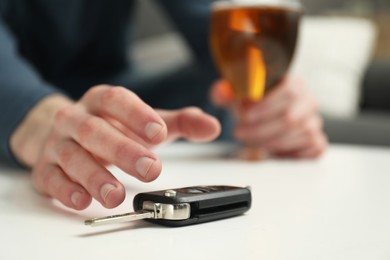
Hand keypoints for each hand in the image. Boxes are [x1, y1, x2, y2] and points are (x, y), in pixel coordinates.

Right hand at [10, 85, 220, 209]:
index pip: (116, 100)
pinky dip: (66, 190)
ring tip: (116, 195)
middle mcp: (76, 118)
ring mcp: (58, 143)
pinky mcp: (46, 168)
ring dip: (94, 176)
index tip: (159, 133)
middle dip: (123, 150)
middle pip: (95, 131)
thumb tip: (212, 127)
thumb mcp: (144, 121)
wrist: (64, 132)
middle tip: (151, 169)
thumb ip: (180, 123)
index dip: (137, 115)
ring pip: (72, 156)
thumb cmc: (111, 126)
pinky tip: (83, 200)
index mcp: (102, 101)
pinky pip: (51, 178)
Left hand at [210, 77, 326, 157]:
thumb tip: (222, 93)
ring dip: (269, 141)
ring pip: (297, 135)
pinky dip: (289, 152)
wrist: (262, 118)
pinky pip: (312, 150)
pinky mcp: (316, 142)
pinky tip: (269, 150)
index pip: (288, 92)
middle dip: (261, 128)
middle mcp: (308, 102)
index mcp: (294, 84)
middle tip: (239, 132)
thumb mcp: (236, 97)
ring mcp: (313, 123)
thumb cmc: (251, 105)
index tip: (245, 115)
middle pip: (290, 118)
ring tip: (248, 140)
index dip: (266, 106)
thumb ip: (226, 93)